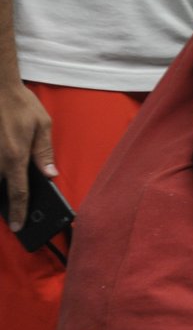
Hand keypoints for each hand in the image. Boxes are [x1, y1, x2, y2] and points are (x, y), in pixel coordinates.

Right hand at [0, 80, 54, 230]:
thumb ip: (44, 152)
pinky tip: (6, 174)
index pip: (18, 191)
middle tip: (16, 213)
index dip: (19, 211)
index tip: (19, 225)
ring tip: (9, 198)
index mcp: (15, 156)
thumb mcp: (42, 125)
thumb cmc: (20, 104)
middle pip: (1, 188)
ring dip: (2, 186)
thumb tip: (50, 174)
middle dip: (8, 201)